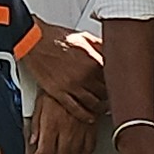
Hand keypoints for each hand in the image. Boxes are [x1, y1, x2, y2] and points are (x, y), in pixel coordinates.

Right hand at [25, 30, 108, 153]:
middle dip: (110, 96)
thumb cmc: (56, 37)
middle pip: (106, 92)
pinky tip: (90, 117)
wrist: (34, 40)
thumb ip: (100, 47)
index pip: (114, 76)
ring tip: (103, 108)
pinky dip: (85, 115)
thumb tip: (111, 50)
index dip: (117, 82)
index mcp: (94, 60)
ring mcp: (72, 85)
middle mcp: (85, 75)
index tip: (120, 85)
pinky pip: (76, 109)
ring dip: (100, 108)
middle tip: (113, 99)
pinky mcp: (59, 93)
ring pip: (93, 103)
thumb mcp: (84, 37)